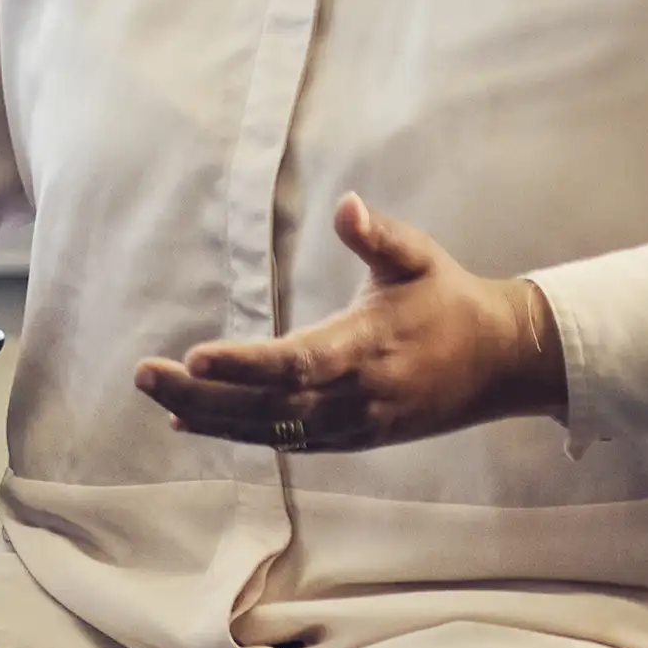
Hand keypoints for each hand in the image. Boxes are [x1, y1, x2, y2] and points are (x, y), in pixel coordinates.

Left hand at [134, 195, 564, 454]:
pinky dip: (238, 434)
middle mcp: (357, 395)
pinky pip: (287, 442)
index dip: (246, 364)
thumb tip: (346, 205)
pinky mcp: (353, 438)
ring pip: (272, 430)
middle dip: (204, 396)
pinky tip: (190, 424)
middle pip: (270, 405)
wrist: (501, 362)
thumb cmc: (450, 300)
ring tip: (155, 397)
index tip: (196, 357)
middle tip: (145, 376)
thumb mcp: (419, 257)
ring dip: (209, 418)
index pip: (298, 362)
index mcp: (369, 346)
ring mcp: (354, 424)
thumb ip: (378, 235)